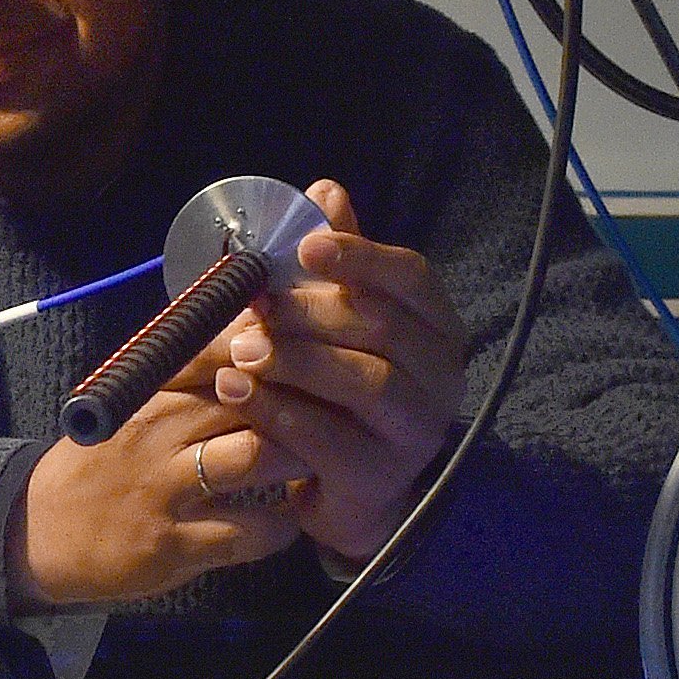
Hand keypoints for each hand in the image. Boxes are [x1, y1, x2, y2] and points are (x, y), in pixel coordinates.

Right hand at [8, 378, 310, 613]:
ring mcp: (162, 489)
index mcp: (149, 391)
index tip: (315, 356)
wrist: (37, 533)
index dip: (279, 349)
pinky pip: (250, 531)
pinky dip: (281, 526)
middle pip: (251, 397)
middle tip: (340, 412)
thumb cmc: (102, 464)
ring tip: (316, 463)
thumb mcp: (134, 405)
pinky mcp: (171, 545)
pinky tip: (285, 521)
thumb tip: (261, 329)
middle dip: (306, 401)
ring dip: (299, 459)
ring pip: (255, 457)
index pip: (224, 350)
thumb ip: (193, 374)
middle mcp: (155, 432)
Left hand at [206, 180, 467, 565]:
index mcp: (437, 326)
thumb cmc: (339, 393)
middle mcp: (442, 374)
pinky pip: (328, 437)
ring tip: (238, 351)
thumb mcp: (338, 324)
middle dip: (308, 312)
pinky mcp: (381, 476)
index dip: (359, 257)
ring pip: (363, 381)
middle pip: (379, 326)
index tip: (305, 247)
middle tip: (252, 306)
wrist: (345, 488)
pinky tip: (235, 390)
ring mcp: (418, 429)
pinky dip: (277, 410)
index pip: (411, 277)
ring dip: (294, 359)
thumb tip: (324, 189)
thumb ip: (335, 264)